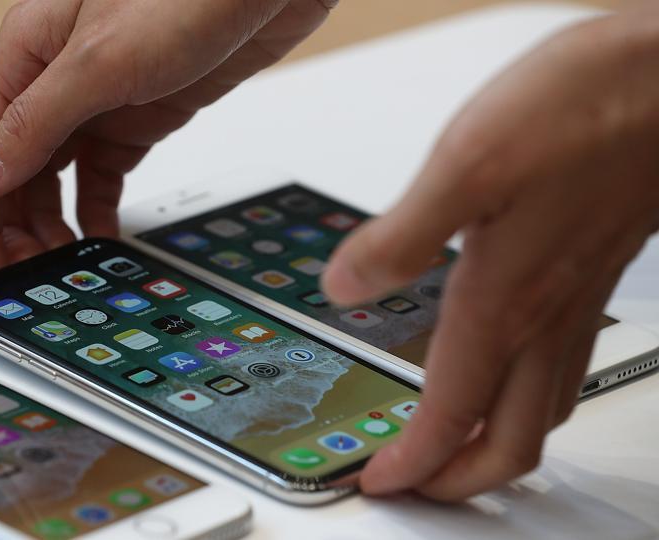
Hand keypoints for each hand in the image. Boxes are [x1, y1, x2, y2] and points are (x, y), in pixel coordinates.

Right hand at [0, 0, 335, 276]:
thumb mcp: (100, 61)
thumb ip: (35, 122)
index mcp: (25, 57)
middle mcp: (54, 81)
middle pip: (11, 172)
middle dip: (12, 231)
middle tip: (27, 284)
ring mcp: (97, 101)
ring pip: (55, 178)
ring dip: (52, 227)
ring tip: (62, 271)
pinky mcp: (139, 115)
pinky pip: (103, 174)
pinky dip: (98, 211)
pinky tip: (100, 241)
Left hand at [322, 7, 658, 500]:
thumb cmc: (588, 108)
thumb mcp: (468, 162)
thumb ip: (401, 235)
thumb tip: (343, 286)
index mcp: (504, 299)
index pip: (452, 413)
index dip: (412, 462)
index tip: (377, 484)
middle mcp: (546, 313)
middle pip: (512, 439)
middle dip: (459, 479)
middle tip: (416, 487)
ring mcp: (578, 298)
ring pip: (545, 408)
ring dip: (496, 444)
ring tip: (454, 448)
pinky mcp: (594, 269)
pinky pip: (563, 364)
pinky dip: (528, 393)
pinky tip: (505, 367)